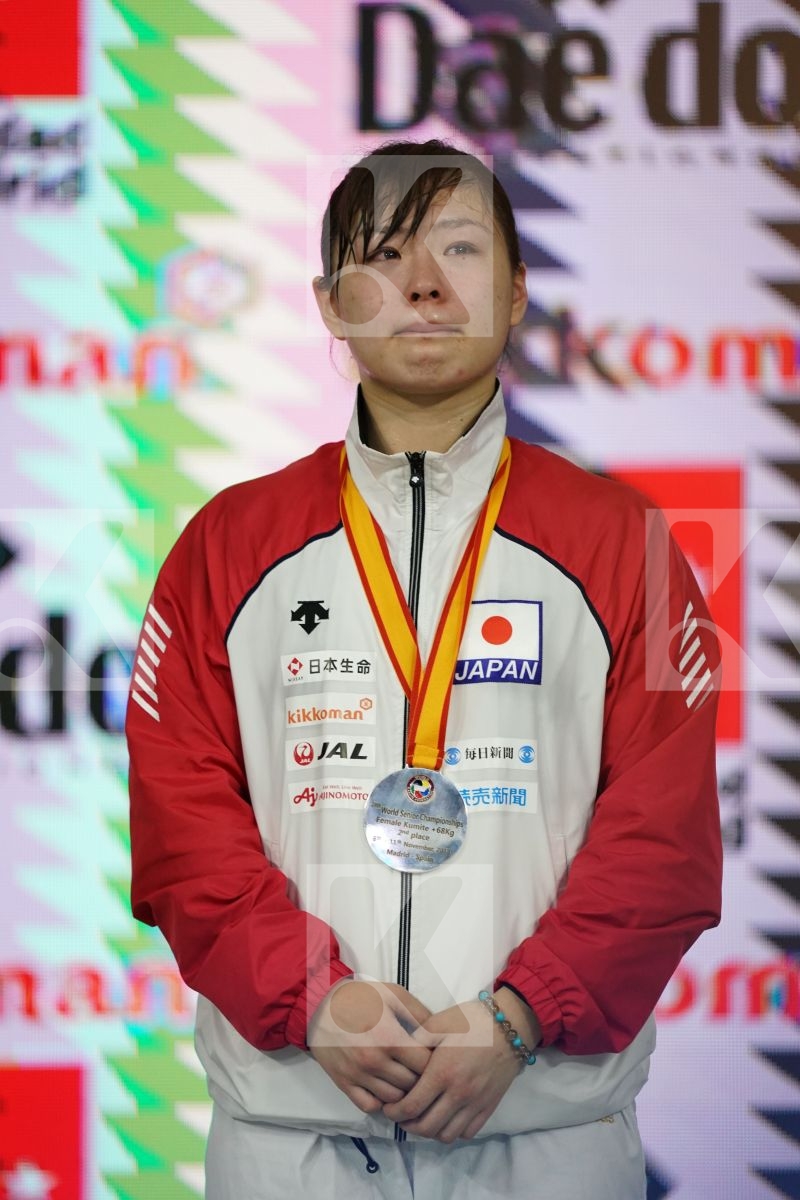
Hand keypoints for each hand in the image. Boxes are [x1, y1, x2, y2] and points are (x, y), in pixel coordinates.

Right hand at [308, 980, 432, 1114]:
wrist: (320, 1005)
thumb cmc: (359, 997)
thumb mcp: (393, 994)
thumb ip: (419, 1013)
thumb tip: (439, 1034)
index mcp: (390, 1038)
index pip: (425, 1066)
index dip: (432, 1062)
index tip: (431, 1057)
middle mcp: (375, 1061)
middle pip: (412, 1085)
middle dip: (420, 1078)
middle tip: (419, 1068)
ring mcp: (358, 1075)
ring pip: (393, 1099)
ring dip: (402, 1091)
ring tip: (403, 1078)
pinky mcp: (344, 1084)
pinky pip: (370, 1106)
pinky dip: (380, 1102)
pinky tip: (383, 1087)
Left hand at [382, 991, 539, 1143]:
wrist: (509, 1027)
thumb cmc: (471, 1021)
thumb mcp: (438, 1023)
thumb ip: (415, 1040)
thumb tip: (396, 1052)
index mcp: (442, 1073)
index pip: (411, 1107)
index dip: (394, 1112)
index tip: (388, 1107)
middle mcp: (458, 1094)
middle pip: (426, 1128)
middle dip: (407, 1125)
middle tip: (401, 1114)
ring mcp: (475, 1104)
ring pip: (447, 1135)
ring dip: (430, 1132)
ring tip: (422, 1117)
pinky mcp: (489, 1107)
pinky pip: (467, 1133)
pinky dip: (453, 1131)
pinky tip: (445, 1117)